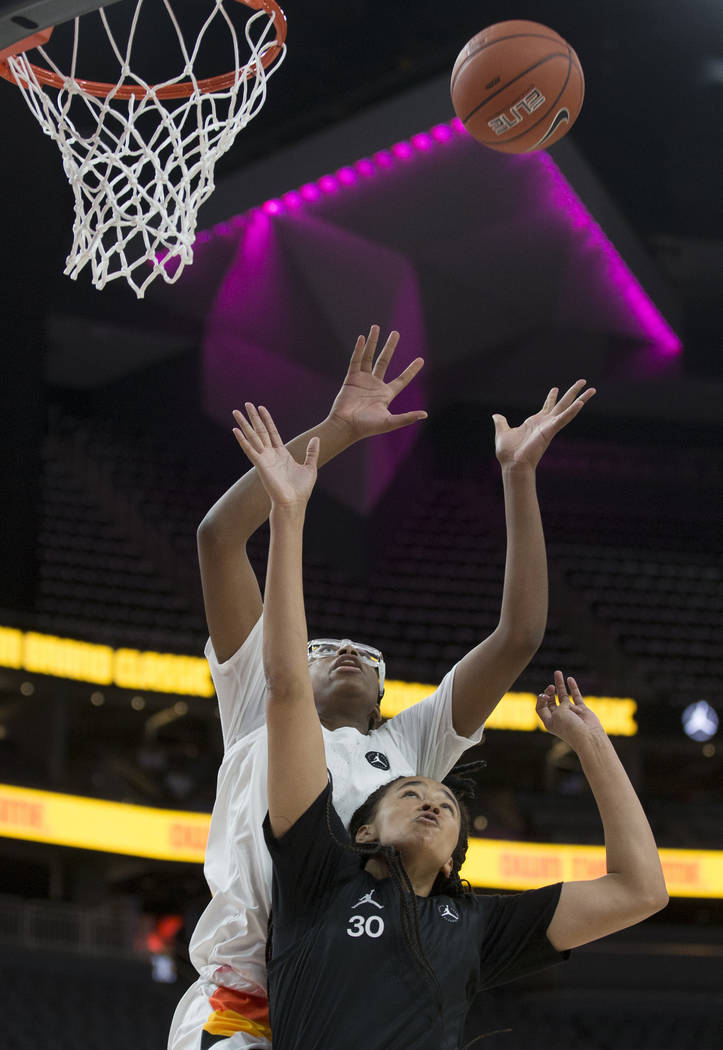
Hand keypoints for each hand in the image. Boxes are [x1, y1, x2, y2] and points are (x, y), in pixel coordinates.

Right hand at [233, 404, 318, 507]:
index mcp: (281, 454)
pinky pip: (249, 450)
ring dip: (244, 424)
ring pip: (253, 437)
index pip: (272, 432)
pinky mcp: (260, 465)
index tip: (261, 408)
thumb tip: (316, 438)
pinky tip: (235, 430)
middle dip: (254, 417)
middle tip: (247, 403)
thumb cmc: (301, 490)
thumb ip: (312, 452)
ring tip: (236, 411)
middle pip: (260, 431)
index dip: (267, 420)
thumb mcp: (310, 467)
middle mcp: (270, 455)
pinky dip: (242, 440)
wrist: (294, 503)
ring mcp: (264, 459)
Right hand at [328, 325, 427, 439]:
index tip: (421, 360)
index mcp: (386, 394)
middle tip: (396, 333)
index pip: (402, 380)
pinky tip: (362, 338)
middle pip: (384, 361)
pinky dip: (359, 350)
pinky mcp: (351, 379)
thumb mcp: (390, 422)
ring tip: (375, 327)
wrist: (346, 426)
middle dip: (390, 347)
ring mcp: (362, 380)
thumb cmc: (367, 427)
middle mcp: (375, 385)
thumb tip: (425, 414)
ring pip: (369, 357)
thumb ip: (406, 417)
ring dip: (372, 342)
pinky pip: (355, 361)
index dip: (411, 370)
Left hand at [493, 380, 594, 471]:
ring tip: (592, 389)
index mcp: (535, 422)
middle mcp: (545, 423)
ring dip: (581, 399)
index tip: (556, 388)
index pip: (547, 407)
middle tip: (583, 381)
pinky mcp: (550, 430)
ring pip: (568, 409)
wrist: (512, 464)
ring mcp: (550, 426)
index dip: (551, 397)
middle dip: (573, 392)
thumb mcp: (503, 433)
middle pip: (563, 404)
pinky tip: (581, 402)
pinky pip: (563, 419)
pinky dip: (572, 411)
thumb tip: (496, 416)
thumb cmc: (508, 453)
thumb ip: (501, 423)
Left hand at [536, 671, 603, 747]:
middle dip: (550, 691)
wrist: (588, 736)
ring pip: (563, 696)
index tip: (545, 695)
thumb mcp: (557, 713)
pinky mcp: (582, 710)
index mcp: (549, 722)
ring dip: (560, 684)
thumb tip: (564, 700)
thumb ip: (557, 704)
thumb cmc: (570, 727)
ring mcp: (571, 713)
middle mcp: (559, 717)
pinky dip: (573, 688)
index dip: (541, 699)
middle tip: (551, 687)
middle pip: (551, 701)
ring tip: (557, 672)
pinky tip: (570, 679)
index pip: (541, 707)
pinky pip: (576, 697)